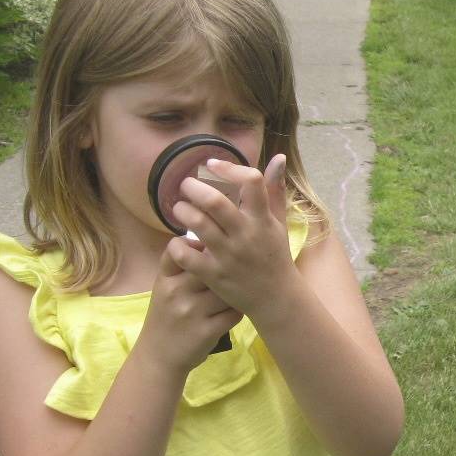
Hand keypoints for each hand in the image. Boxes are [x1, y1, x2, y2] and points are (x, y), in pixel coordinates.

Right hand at [136, 239, 242, 374]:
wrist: (158, 357)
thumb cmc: (166, 317)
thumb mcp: (166, 288)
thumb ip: (184, 267)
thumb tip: (212, 241)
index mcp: (165, 279)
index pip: (177, 248)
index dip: (197, 245)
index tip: (207, 252)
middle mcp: (176, 292)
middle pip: (211, 266)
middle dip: (227, 268)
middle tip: (235, 273)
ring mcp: (191, 312)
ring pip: (227, 290)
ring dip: (237, 291)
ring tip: (238, 293)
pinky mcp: (206, 331)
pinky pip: (234, 313)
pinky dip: (237, 311)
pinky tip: (234, 311)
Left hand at [169, 154, 297, 321]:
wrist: (277, 298)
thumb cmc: (275, 256)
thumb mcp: (279, 222)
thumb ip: (275, 189)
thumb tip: (278, 157)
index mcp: (262, 219)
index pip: (251, 182)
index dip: (229, 168)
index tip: (211, 164)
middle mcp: (245, 235)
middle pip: (215, 202)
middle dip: (193, 188)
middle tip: (185, 186)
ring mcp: (228, 256)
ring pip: (197, 225)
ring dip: (183, 211)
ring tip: (181, 209)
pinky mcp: (213, 275)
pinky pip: (185, 255)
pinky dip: (177, 245)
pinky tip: (179, 241)